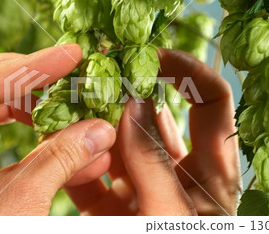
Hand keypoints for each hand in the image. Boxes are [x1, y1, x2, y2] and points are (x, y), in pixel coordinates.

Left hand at [0, 44, 116, 214]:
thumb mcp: (18, 202)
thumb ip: (60, 160)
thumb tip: (101, 130)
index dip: (32, 66)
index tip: (72, 55)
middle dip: (43, 88)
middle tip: (79, 81)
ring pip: (4, 117)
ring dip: (49, 119)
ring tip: (87, 121)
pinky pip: (10, 144)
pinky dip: (43, 144)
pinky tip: (75, 150)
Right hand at [65, 49, 240, 214]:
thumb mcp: (173, 211)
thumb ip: (152, 161)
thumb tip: (132, 102)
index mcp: (212, 171)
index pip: (212, 102)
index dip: (188, 71)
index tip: (152, 55)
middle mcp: (175, 173)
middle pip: (152, 117)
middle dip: (125, 92)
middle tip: (99, 67)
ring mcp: (139, 188)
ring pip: (114, 143)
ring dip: (92, 123)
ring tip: (71, 97)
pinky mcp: (108, 204)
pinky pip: (86, 173)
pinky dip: (71, 158)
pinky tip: (56, 140)